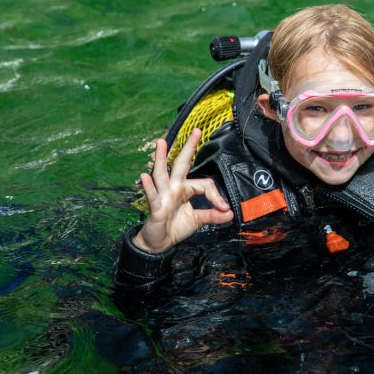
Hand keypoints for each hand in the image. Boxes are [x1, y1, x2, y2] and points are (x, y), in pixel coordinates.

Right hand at [132, 128, 233, 252]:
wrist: (159, 243)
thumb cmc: (175, 227)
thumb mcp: (198, 220)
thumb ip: (213, 216)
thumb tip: (230, 213)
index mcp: (185, 189)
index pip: (203, 184)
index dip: (215, 195)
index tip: (223, 208)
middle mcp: (173, 188)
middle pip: (181, 164)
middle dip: (188, 148)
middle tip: (197, 131)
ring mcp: (162, 196)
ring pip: (162, 174)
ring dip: (161, 158)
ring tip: (160, 143)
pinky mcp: (155, 208)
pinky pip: (152, 196)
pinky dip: (149, 187)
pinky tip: (144, 177)